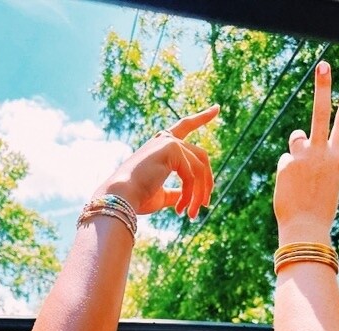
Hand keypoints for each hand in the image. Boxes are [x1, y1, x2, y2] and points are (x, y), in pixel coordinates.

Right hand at [97, 105, 219, 219]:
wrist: (121, 196)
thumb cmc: (137, 197)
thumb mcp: (161, 194)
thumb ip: (175, 192)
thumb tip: (188, 198)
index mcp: (161, 145)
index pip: (185, 127)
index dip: (202, 117)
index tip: (217, 108)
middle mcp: (166, 139)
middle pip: (201, 157)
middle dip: (207, 183)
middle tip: (206, 205)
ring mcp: (169, 142)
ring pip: (199, 169)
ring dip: (198, 195)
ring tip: (192, 214)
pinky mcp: (171, 149)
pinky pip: (191, 175)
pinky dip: (189, 195)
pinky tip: (180, 210)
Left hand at [274, 62, 338, 245]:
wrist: (306, 229)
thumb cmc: (318, 209)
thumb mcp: (326, 181)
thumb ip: (316, 158)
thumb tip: (298, 140)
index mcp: (337, 158)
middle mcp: (322, 153)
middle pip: (321, 113)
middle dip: (323, 87)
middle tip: (323, 65)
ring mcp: (303, 157)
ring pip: (296, 139)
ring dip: (297, 149)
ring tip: (300, 175)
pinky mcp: (286, 164)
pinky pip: (285, 162)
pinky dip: (286, 174)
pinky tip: (290, 189)